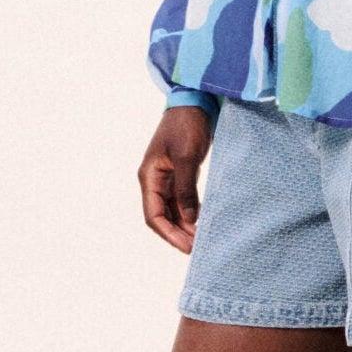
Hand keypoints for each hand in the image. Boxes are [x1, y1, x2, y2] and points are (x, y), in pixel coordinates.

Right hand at [140, 106, 212, 251]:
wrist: (194, 102)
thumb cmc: (187, 125)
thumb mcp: (187, 157)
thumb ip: (186, 189)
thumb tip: (189, 219)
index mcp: (149, 176)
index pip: (154, 215)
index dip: (169, 234)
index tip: (187, 247)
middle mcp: (154, 181)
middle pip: (162, 216)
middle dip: (178, 234)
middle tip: (198, 250)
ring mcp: (166, 178)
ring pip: (172, 210)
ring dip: (184, 226)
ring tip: (202, 241)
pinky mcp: (179, 175)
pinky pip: (181, 201)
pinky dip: (190, 214)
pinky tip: (202, 223)